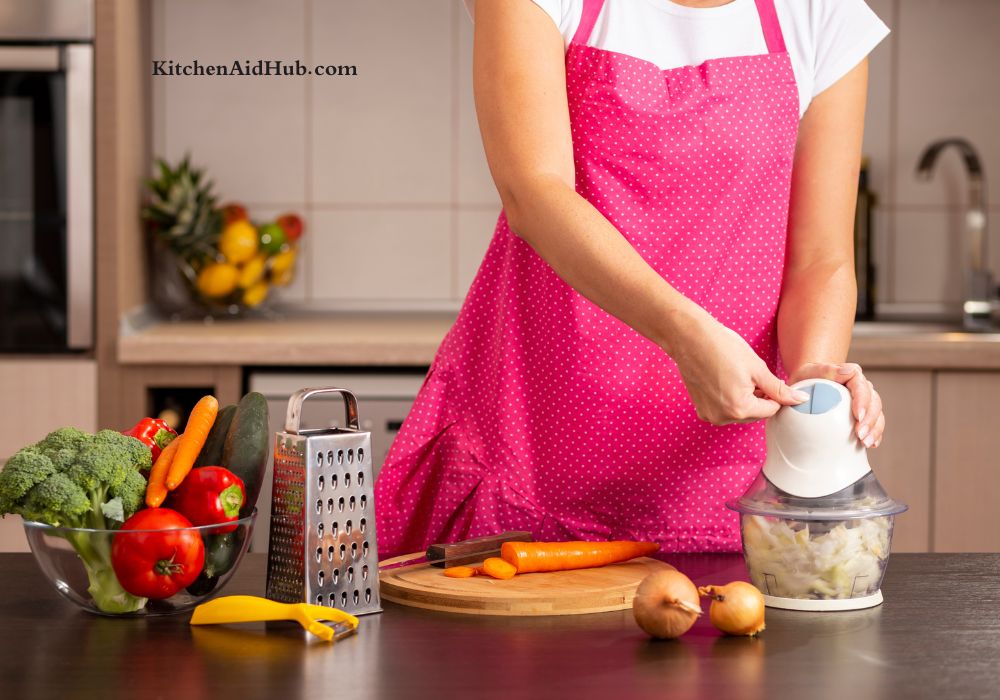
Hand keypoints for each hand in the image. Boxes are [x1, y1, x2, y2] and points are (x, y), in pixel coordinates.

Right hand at [672, 319, 808, 424]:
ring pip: (739, 412)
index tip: (769, 379)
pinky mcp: (700, 409)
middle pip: (755, 414)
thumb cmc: (722, 348)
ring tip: (736, 375)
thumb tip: (800, 400)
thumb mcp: (757, 368)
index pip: (771, 410)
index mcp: (739, 408)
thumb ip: (779, 389)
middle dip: (759, 398)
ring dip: (744, 399)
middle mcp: (722, 417)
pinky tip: (724, 380)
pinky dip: (728, 398)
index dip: (774, 394)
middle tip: (752, 375)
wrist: (690, 338)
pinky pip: (724, 409)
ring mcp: (709, 414)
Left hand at [788, 362, 883, 447]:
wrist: (805, 388)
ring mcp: (864, 401)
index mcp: (851, 375)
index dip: (863, 400)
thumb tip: (846, 372)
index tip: (858, 415)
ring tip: (865, 442)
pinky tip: (871, 444)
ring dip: (874, 429)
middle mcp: (861, 387)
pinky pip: (875, 424)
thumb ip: (825, 369)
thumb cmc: (806, 379)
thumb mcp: (810, 372)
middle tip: (860, 434)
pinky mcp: (864, 415)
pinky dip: (875, 434)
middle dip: (870, 419)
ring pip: (877, 413)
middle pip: (874, 401)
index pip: (862, 386)